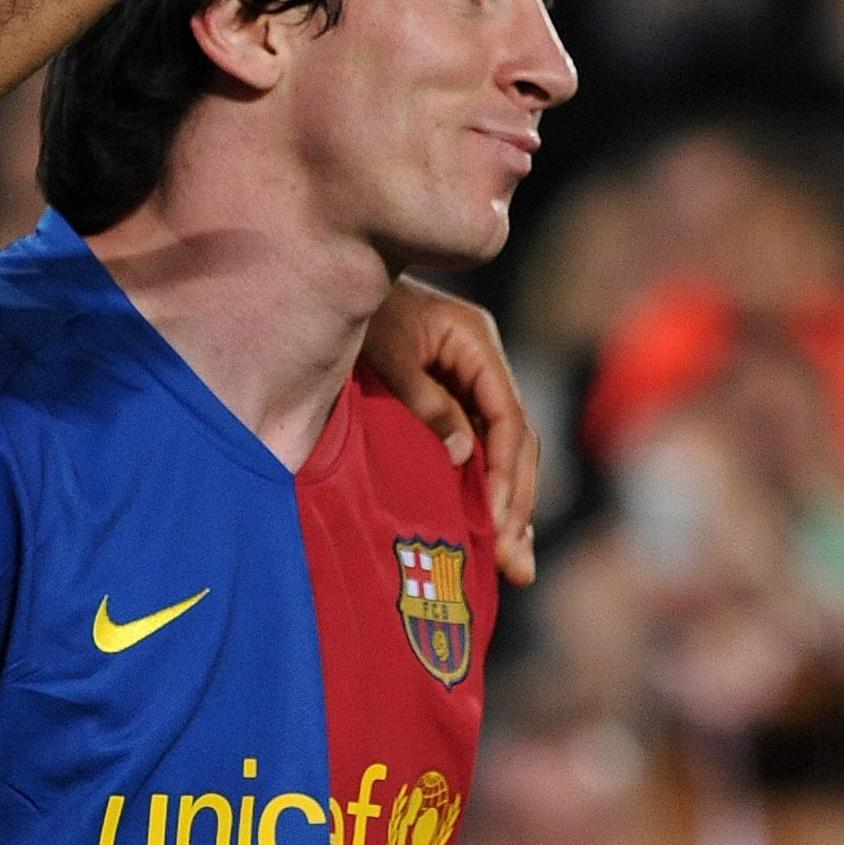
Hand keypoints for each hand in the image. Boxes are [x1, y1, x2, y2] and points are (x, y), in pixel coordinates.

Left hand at [363, 276, 540, 584]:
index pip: (508, 417)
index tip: (498, 521)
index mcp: (476, 342)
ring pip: (502, 449)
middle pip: (515, 440)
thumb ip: (426, 404)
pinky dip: (484, 486)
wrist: (327, 279)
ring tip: (514, 565)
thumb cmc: (356, 313)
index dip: (506, 473)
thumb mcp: (388, 354)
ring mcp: (470, 377)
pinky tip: (490, 529)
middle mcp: (483, 360)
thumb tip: (464, 459)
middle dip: (516, 503)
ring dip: (509, 505)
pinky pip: (478, 445)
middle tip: (515, 563)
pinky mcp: (451, 394)